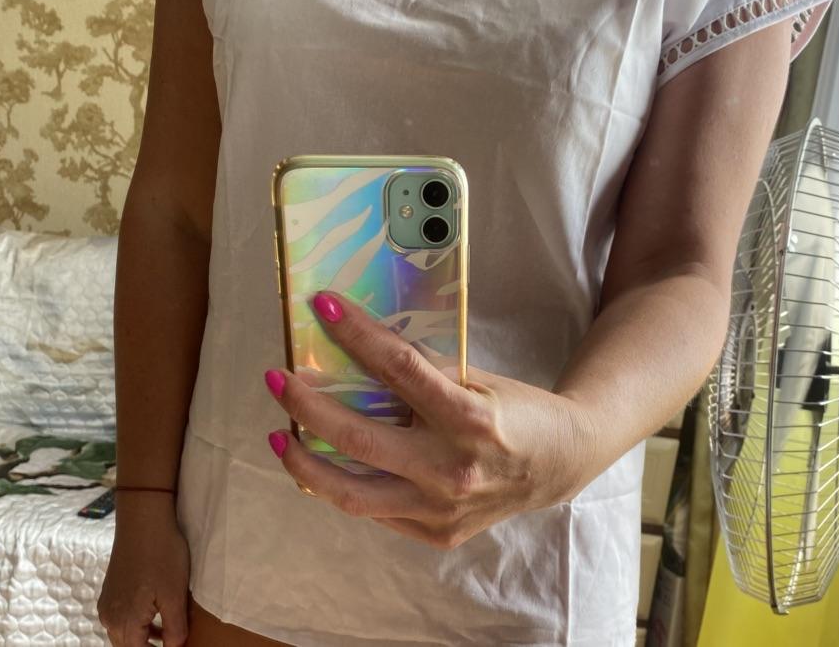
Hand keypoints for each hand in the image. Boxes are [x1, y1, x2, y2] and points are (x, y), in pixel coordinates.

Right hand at [97, 495, 189, 645]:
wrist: (143, 521)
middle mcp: (110, 618)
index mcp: (125, 623)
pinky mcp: (110, 592)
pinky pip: (121, 618)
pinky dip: (137, 624)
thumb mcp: (175, 595)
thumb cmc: (162, 555)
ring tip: (167, 633)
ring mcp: (107, 604)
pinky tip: (155, 616)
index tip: (175, 646)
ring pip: (124, 634)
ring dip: (143, 639)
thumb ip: (174, 628)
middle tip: (172, 641)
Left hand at [264, 291, 598, 548]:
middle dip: (306, 405)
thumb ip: (422, 372)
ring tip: (280, 437)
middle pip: (358, 438)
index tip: (322, 306)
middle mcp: (451, 469)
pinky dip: (343, 486)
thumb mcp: (474, 380)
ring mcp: (441, 509)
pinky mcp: (435, 533)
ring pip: (350, 493)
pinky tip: (323, 466)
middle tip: (278, 380)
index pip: (398, 368)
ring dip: (304, 463)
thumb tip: (359, 347)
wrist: (560, 464)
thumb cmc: (516, 412)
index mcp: (469, 418)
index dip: (355, 334)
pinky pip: (374, 512)